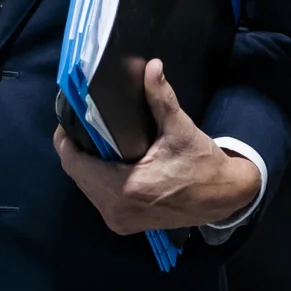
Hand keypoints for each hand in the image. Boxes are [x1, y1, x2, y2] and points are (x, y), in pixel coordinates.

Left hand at [54, 59, 258, 231]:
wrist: (224, 198)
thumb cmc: (203, 165)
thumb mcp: (181, 129)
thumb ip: (161, 98)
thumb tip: (152, 67)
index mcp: (126, 188)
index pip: (74, 163)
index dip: (66, 139)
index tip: (68, 118)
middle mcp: (117, 209)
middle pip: (77, 174)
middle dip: (75, 149)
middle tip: (81, 124)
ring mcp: (119, 220)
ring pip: (86, 188)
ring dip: (86, 165)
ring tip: (92, 140)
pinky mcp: (124, 224)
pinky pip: (99, 198)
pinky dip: (97, 179)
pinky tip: (105, 161)